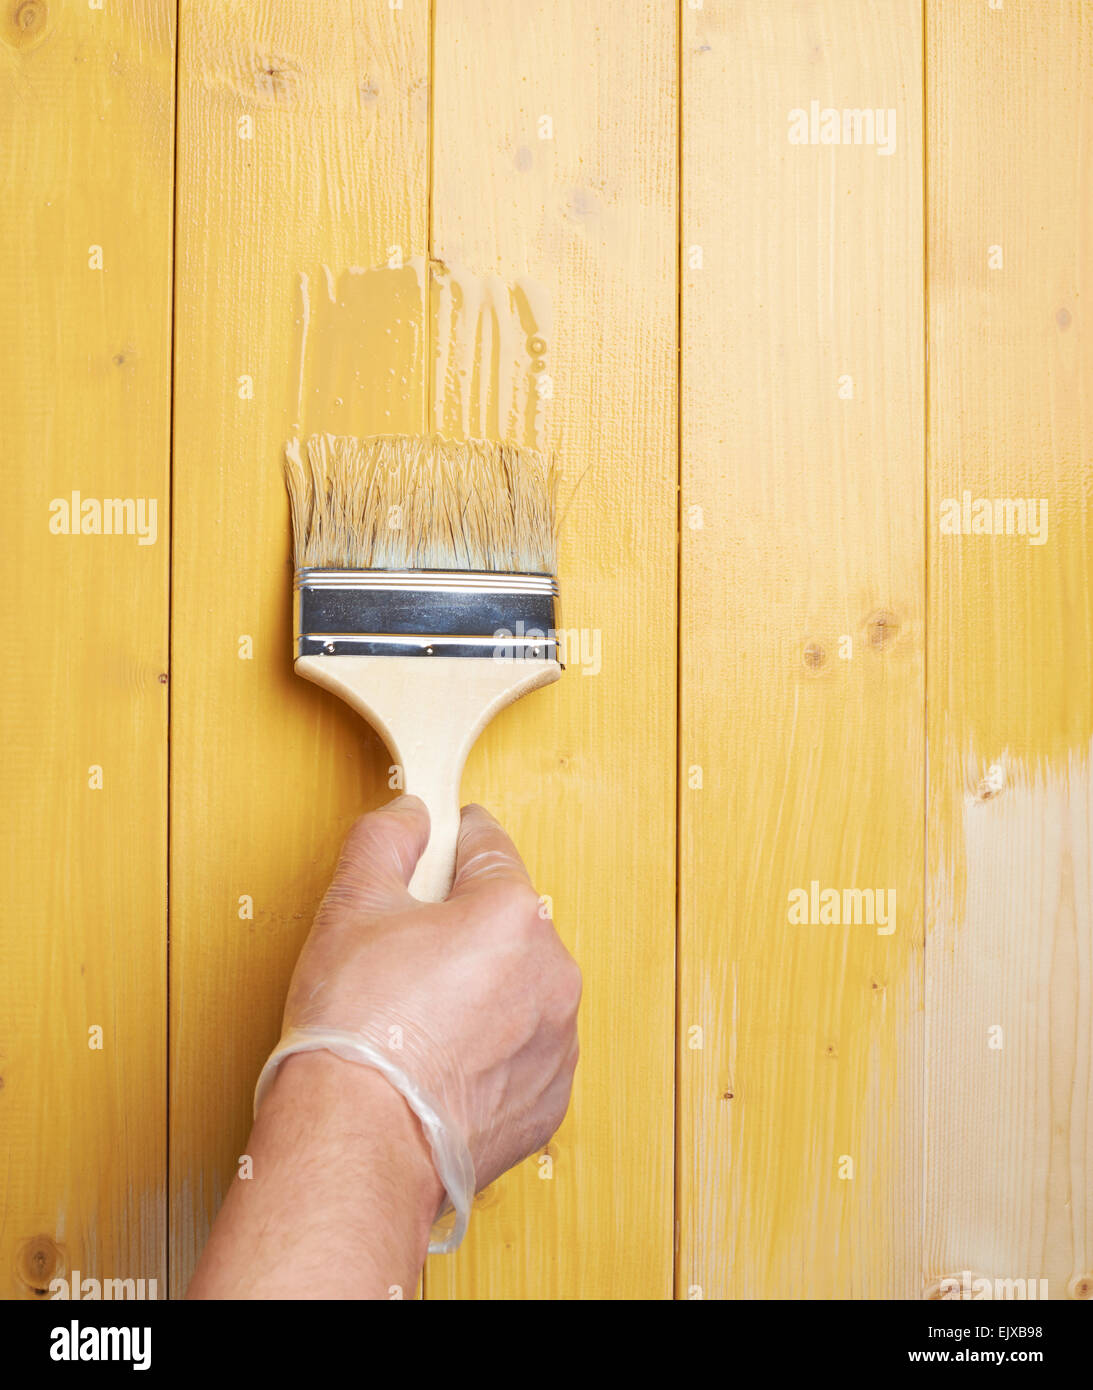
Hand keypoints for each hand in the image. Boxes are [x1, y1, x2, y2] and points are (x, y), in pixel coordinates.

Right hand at [273, 795, 581, 1194]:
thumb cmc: (357, 1032)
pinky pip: (524, 1049)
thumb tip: (410, 815)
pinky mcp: (551, 1097)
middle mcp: (552, 972)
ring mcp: (558, 1040)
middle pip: (506, 921)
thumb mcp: (350, 905)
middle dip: (463, 928)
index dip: (452, 842)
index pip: (489, 847)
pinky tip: (442, 1061)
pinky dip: (492, 1049)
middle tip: (405, 954)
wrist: (360, 1143)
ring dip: (482, 990)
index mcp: (513, 913)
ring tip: (419, 1018)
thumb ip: (385, 839)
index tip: (438, 846)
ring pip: (519, 987)